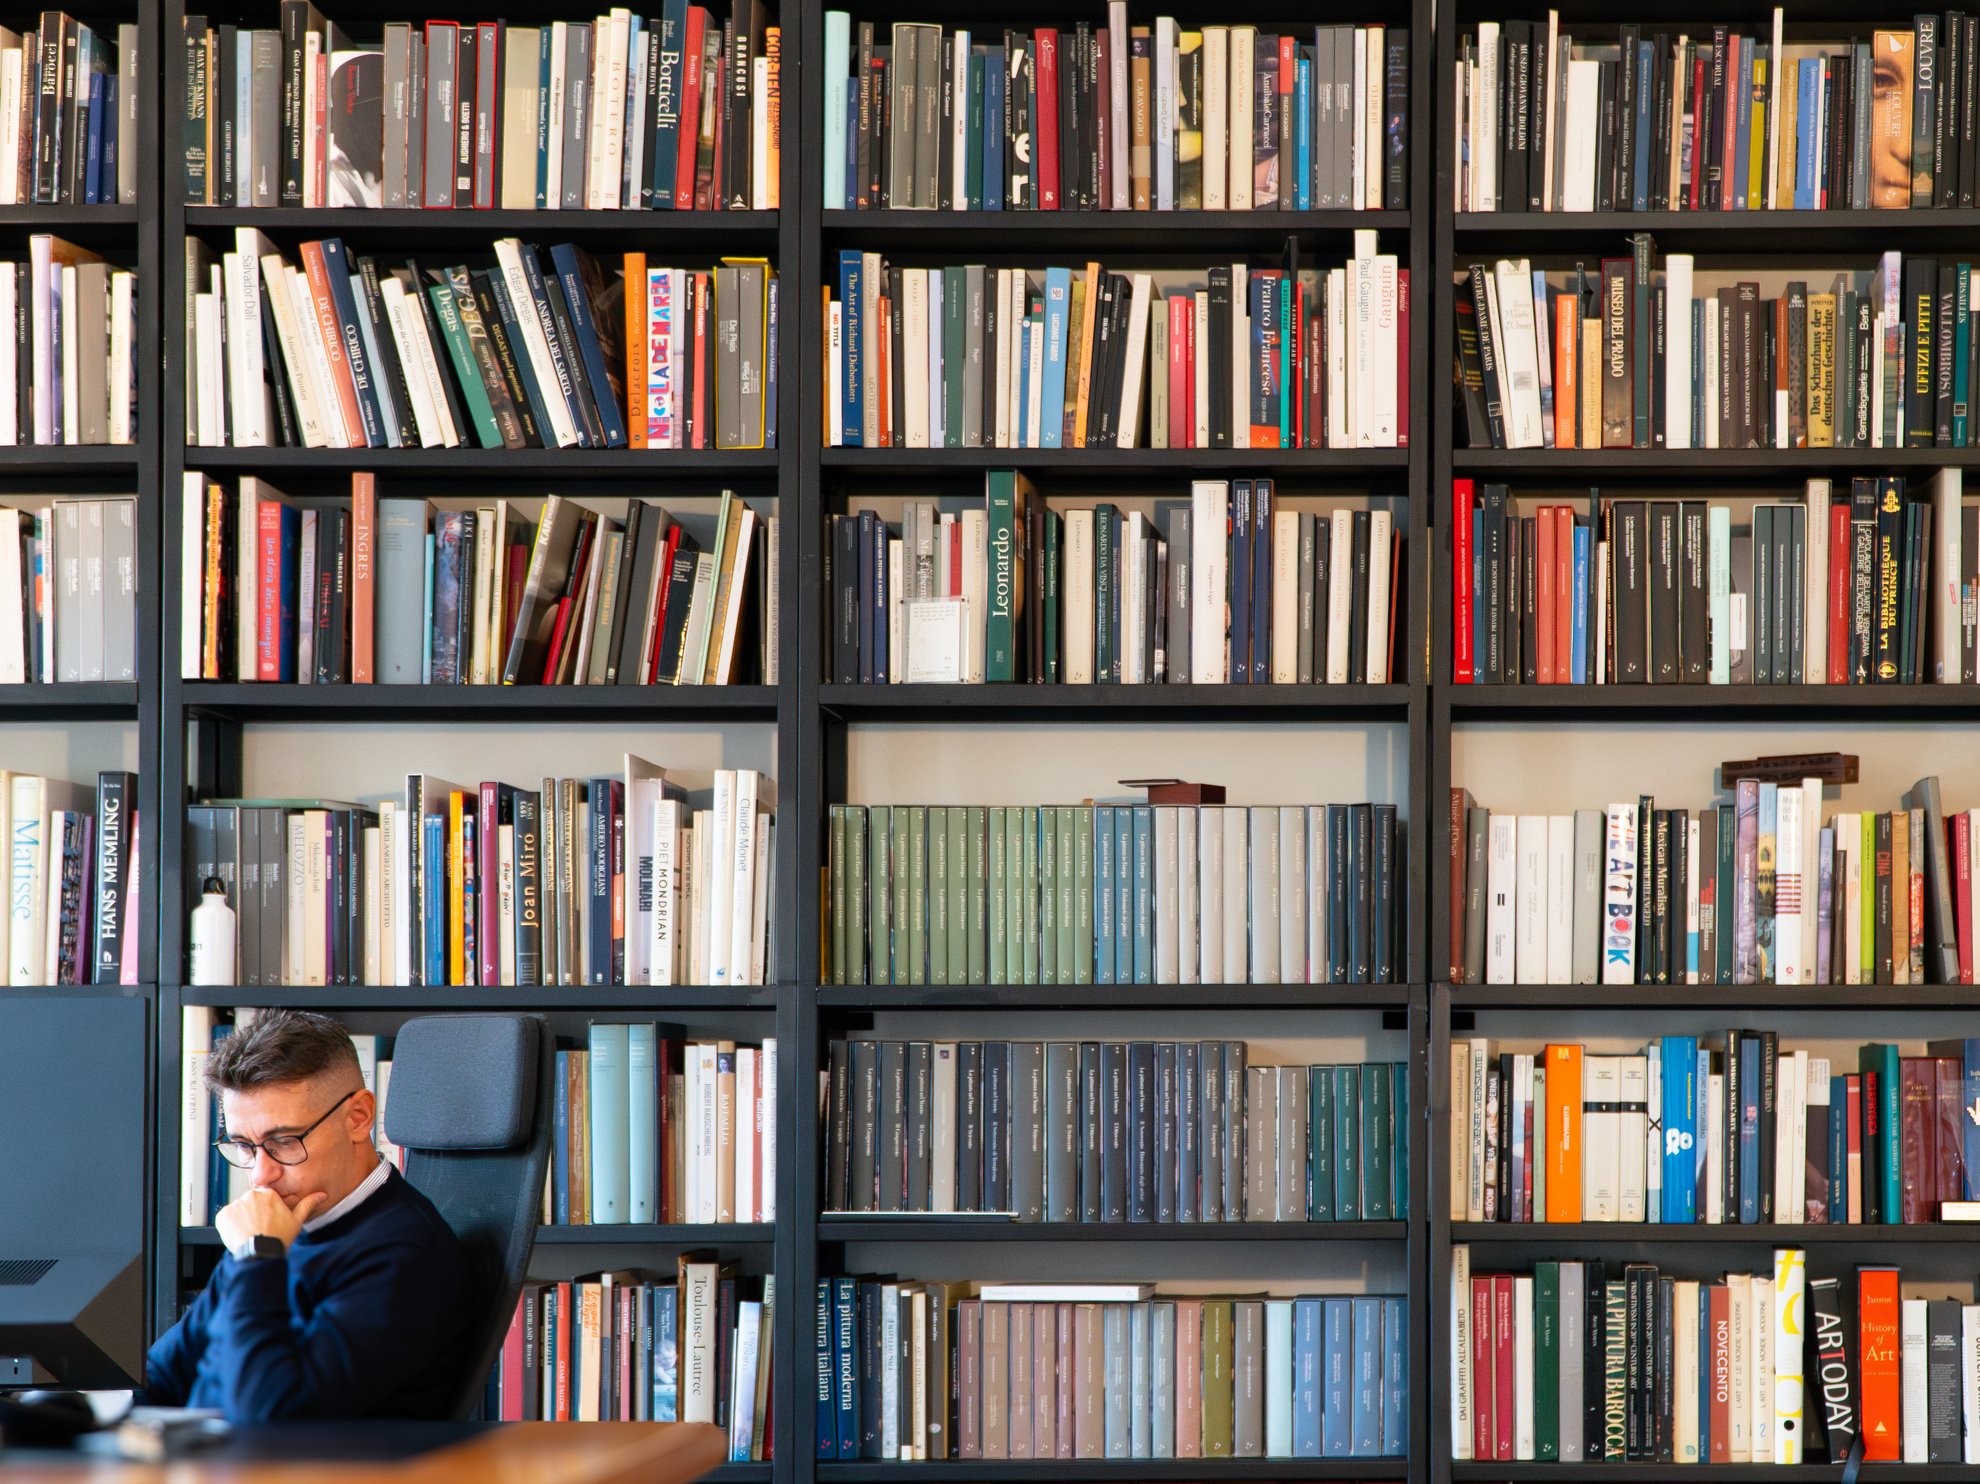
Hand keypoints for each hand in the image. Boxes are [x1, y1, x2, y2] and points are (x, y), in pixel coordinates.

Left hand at [214, 1187, 328, 1254]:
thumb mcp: (296, 1221)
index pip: (263, 1200)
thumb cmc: (278, 1238)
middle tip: (258, 1229)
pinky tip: (239, 1235)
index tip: (266, 1222)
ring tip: (249, 1234)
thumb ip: (307, 1204)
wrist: (260, 1253)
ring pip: (237, 1211)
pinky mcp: (223, 1215)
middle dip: (251, 1214)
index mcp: (268, 1194)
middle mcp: (251, 1195)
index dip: (264, 1212)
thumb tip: (321, 1195)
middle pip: (249, 1204)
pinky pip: (225, 1219)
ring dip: (240, 1220)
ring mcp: (235, 1205)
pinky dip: (229, 1226)